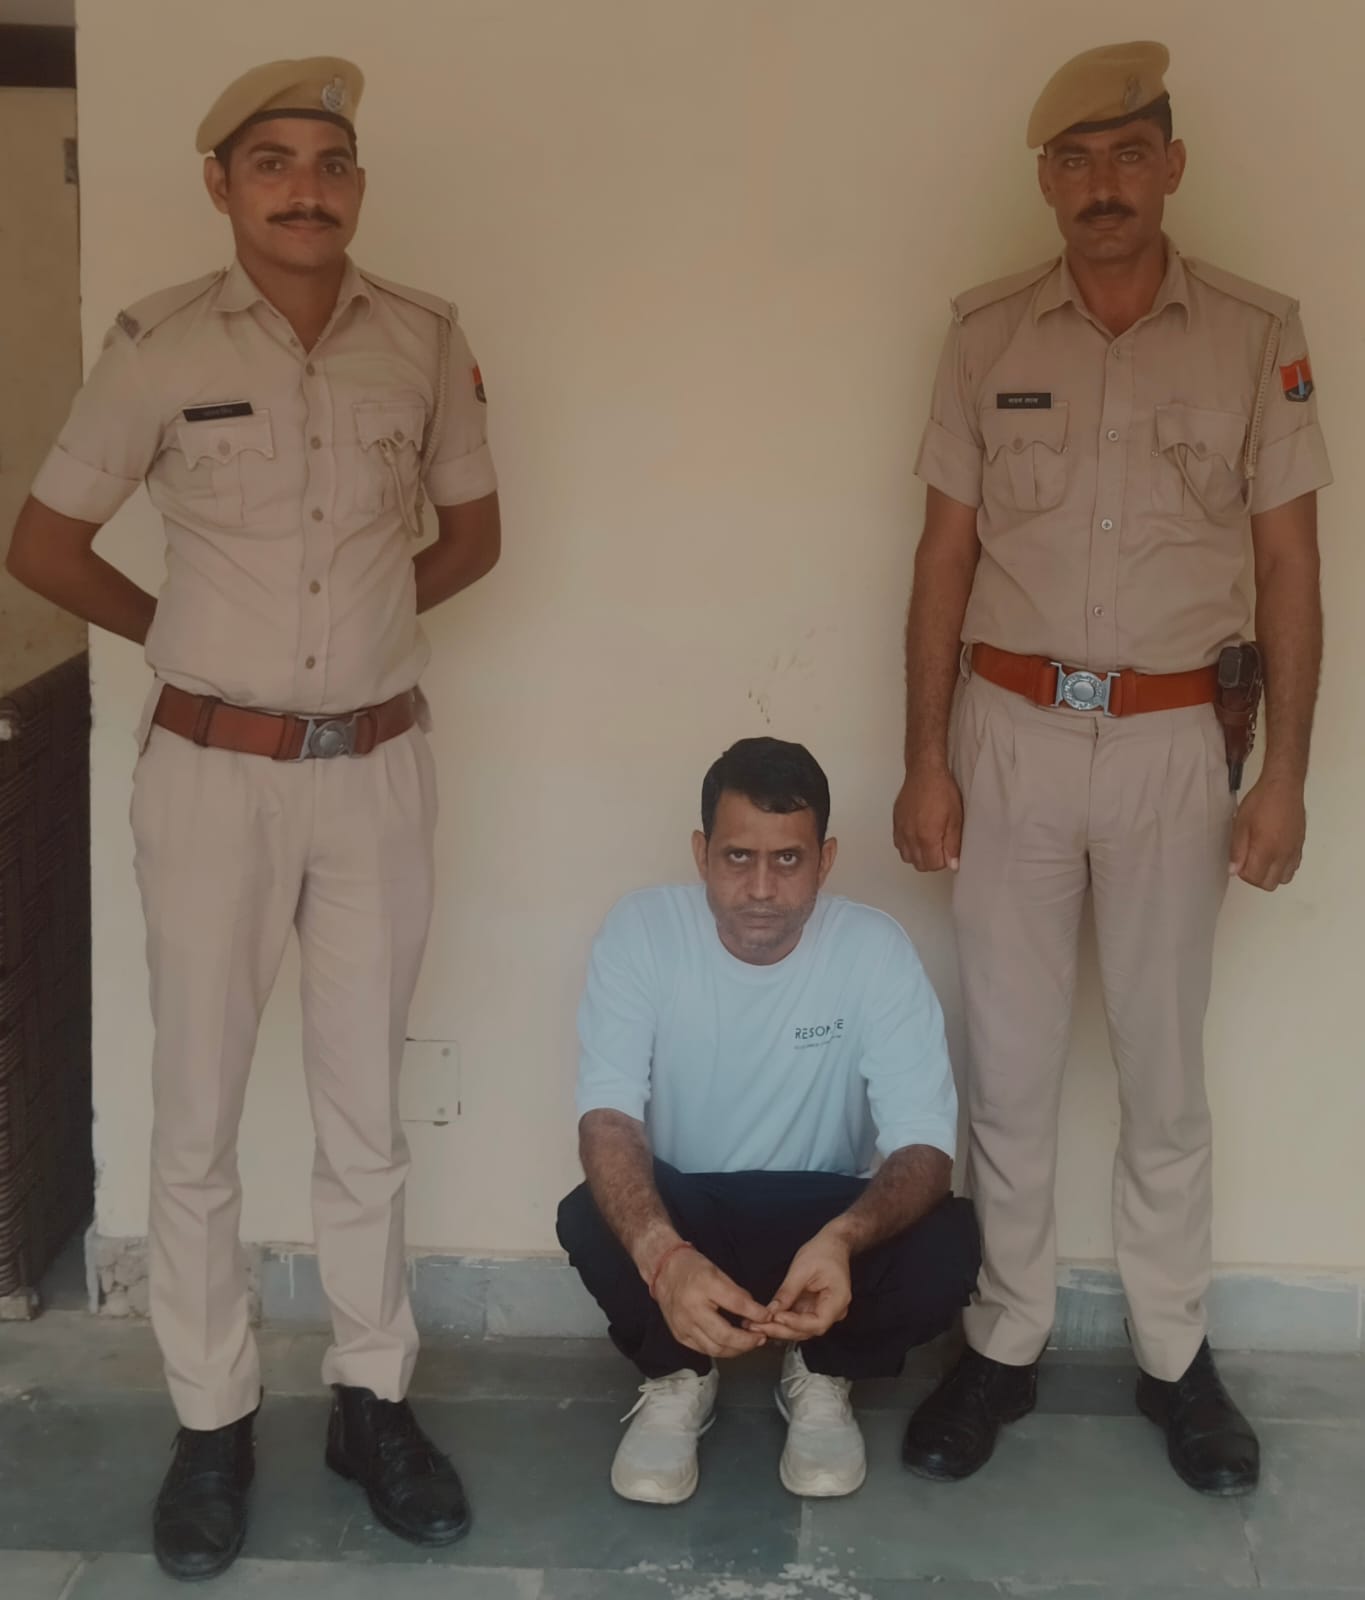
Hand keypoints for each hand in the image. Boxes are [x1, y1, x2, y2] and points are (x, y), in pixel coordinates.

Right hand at [653, 1248, 771, 1360]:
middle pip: (724, 1335)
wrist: (664, 1271)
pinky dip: (720, 1350)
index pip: (736, 1304)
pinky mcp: (680, 1336)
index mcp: (704, 1286)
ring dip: (736, 1350)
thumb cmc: (692, 1268)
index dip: (756, 1313)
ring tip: (749, 1344)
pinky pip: (704, 1350)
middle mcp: (692, 1309)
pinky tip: (730, 1345)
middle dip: (747, 1341)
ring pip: (715, 1348)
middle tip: (761, 1338)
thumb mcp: (718, 1271)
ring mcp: (683, 1325)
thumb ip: (737, 1293)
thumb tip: (756, 1312)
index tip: (767, 1317)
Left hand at [746, 1228, 851, 1342]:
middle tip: (759, 1327)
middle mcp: (834, 1311)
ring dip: (779, 1329)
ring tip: (757, 1326)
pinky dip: (782, 1322)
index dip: (796, 1323)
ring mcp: (823, 1311)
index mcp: (838, 1300)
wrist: (832, 1244)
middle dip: (782, 1330)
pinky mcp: (812, 1309)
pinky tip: (766, 1321)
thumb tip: (773, 1310)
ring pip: (801, 1329)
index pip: (818, 1322)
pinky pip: (798, 1320)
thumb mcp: (802, 1268)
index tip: (777, 1317)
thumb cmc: (823, 1251)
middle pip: (808, 1330)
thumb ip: (788, 1291)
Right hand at [893, 763, 962, 871]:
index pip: (933, 865)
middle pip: (919, 865)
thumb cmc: (942, 791)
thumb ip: (953, 845)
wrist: (925, 772)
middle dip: (932, 861)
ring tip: (929, 842)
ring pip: (907, 857)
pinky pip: (899, 844)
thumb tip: (953, 864)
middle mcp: (910, 836)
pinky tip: (917, 836)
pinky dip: (908, 846)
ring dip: (919, 855)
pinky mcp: (896, 823)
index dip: (944, 861)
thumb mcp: (955, 819)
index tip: (949, 851)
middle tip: (941, 847)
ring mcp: (901, 830)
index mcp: (927, 837)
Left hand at [1229, 774, 1305, 890]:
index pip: (1255, 879)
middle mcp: (1283, 854)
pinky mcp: (1300, 845)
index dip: (1243, 873)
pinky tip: (1274, 853)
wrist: (1284, 786)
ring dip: (1271, 874)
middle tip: (1248, 861)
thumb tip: (1234, 871)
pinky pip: (1294, 867)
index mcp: (1267, 850)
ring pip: (1284, 878)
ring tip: (1261, 858)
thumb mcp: (1241, 824)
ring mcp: (1294, 851)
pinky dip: (1283, 867)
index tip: (1238, 861)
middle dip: (1256, 878)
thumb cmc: (1260, 802)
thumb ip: (1237, 850)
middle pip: (1270, 884)